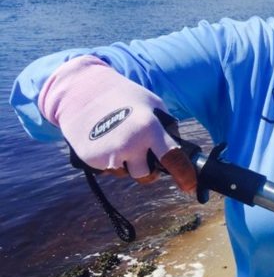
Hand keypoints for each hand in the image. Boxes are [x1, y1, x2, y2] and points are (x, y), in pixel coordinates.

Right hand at [39, 55, 196, 191]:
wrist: (81, 90)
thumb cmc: (123, 96)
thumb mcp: (152, 104)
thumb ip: (165, 127)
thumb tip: (177, 149)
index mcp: (149, 128)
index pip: (172, 159)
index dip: (184, 176)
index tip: (189, 185)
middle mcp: (130, 144)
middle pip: (146, 176)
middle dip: (149, 170)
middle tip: (143, 154)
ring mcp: (109, 153)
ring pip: (125, 173)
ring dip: (126, 163)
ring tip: (119, 139)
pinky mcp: (91, 159)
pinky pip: (108, 169)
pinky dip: (110, 160)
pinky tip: (106, 141)